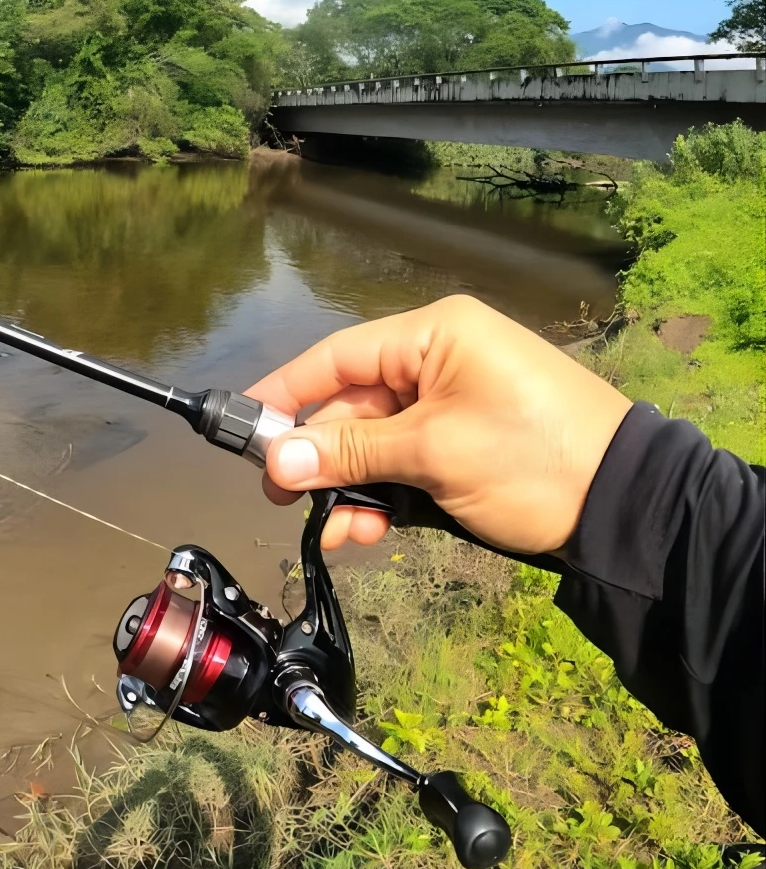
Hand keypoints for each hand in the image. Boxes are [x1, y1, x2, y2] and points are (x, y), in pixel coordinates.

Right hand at [245, 295, 631, 554]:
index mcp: (434, 335)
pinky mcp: (464, 444)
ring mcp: (452, 404)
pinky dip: (384, 495)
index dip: (286, 391)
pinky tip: (368, 531)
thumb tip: (279, 461)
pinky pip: (405, 463)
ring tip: (339, 533)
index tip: (243, 426)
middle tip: (283, 500)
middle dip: (322, 457)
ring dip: (351, 487)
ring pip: (376, 442)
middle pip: (353, 405)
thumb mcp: (432, 452)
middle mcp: (438, 360)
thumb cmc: (528, 457)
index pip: (338, 355)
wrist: (626, 508)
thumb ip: (351, 453)